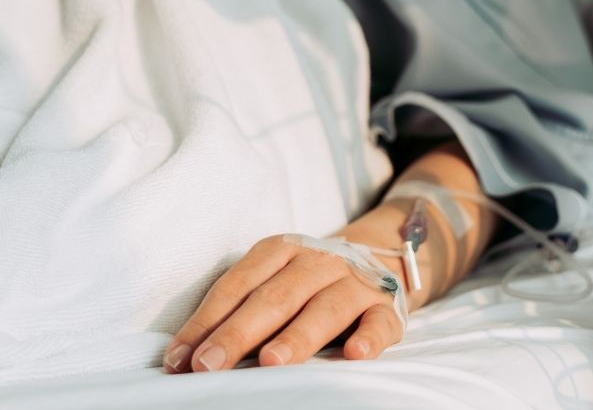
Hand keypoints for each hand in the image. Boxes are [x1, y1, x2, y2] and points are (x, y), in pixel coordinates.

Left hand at [163, 234, 404, 372]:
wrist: (379, 257)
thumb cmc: (309, 282)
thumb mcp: (274, 280)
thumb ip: (238, 311)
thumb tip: (186, 356)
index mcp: (282, 250)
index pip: (238, 284)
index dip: (207, 320)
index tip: (180, 359)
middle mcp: (319, 261)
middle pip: (276, 297)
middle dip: (239, 333)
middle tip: (210, 365)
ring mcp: (356, 283)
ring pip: (326, 309)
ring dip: (298, 336)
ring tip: (272, 362)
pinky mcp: (387, 307)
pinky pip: (379, 322)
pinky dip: (370, 338)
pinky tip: (355, 354)